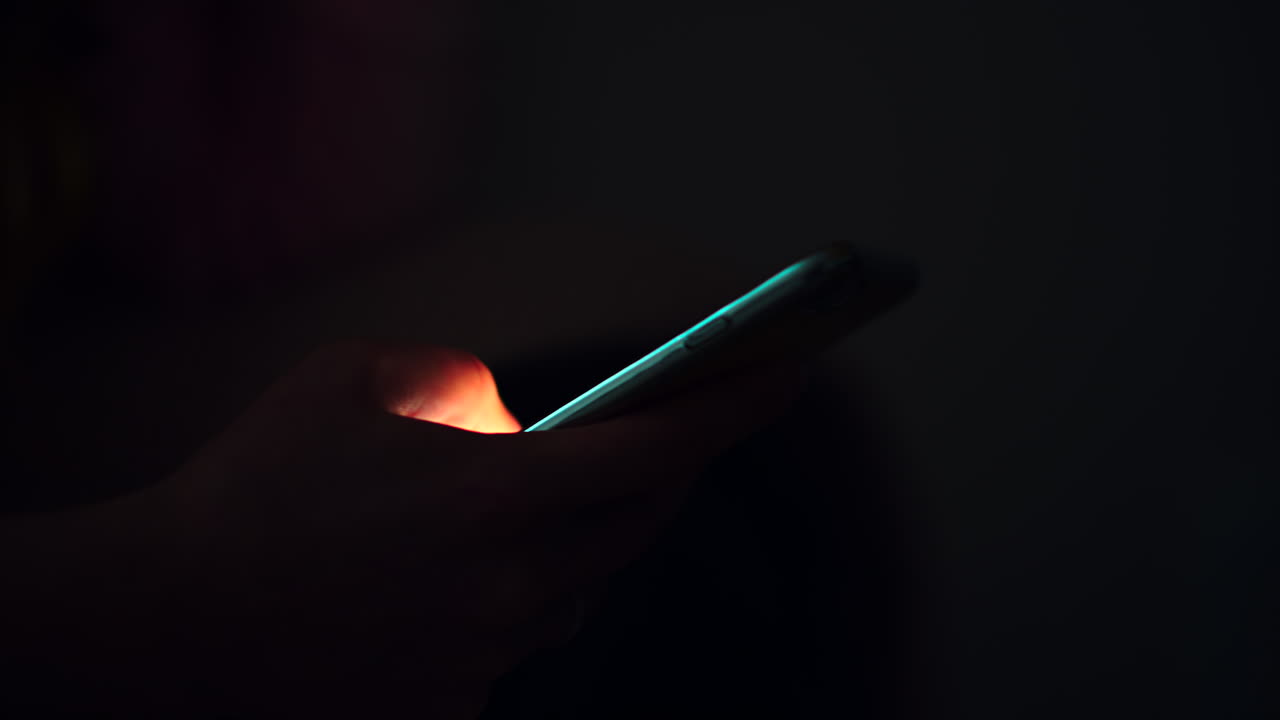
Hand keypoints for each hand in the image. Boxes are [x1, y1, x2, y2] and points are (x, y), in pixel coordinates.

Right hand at [4, 341, 806, 717]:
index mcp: (497, 495)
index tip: (790, 371)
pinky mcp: (453, 704)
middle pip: (635, 524)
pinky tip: (453, 572)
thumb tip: (520, 425)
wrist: (162, 617)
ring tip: (536, 497)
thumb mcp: (359, 377)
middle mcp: (510, 584)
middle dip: (663, 472)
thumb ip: (463, 384)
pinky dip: (510, 593)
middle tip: (673, 427)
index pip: (659, 447)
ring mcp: (484, 655)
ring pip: (577, 587)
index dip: (736, 406)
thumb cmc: (253, 481)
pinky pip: (516, 636)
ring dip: (579, 537)